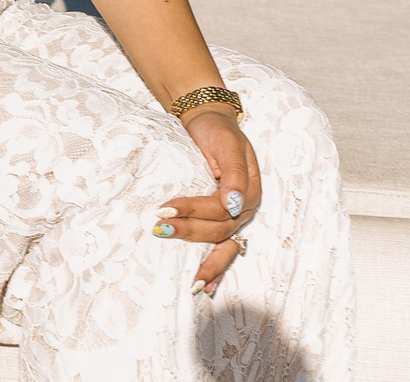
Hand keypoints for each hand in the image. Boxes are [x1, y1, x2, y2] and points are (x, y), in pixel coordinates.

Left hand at [158, 106, 260, 296]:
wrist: (210, 122)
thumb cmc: (218, 132)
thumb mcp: (227, 145)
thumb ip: (234, 174)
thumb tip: (235, 205)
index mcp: (250, 192)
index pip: (221, 210)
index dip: (193, 211)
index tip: (163, 209)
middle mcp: (245, 208)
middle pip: (219, 229)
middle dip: (189, 232)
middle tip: (159, 229)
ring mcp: (235, 216)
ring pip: (221, 243)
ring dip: (203, 259)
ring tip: (187, 279)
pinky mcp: (221, 218)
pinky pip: (221, 247)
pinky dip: (214, 267)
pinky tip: (204, 286)